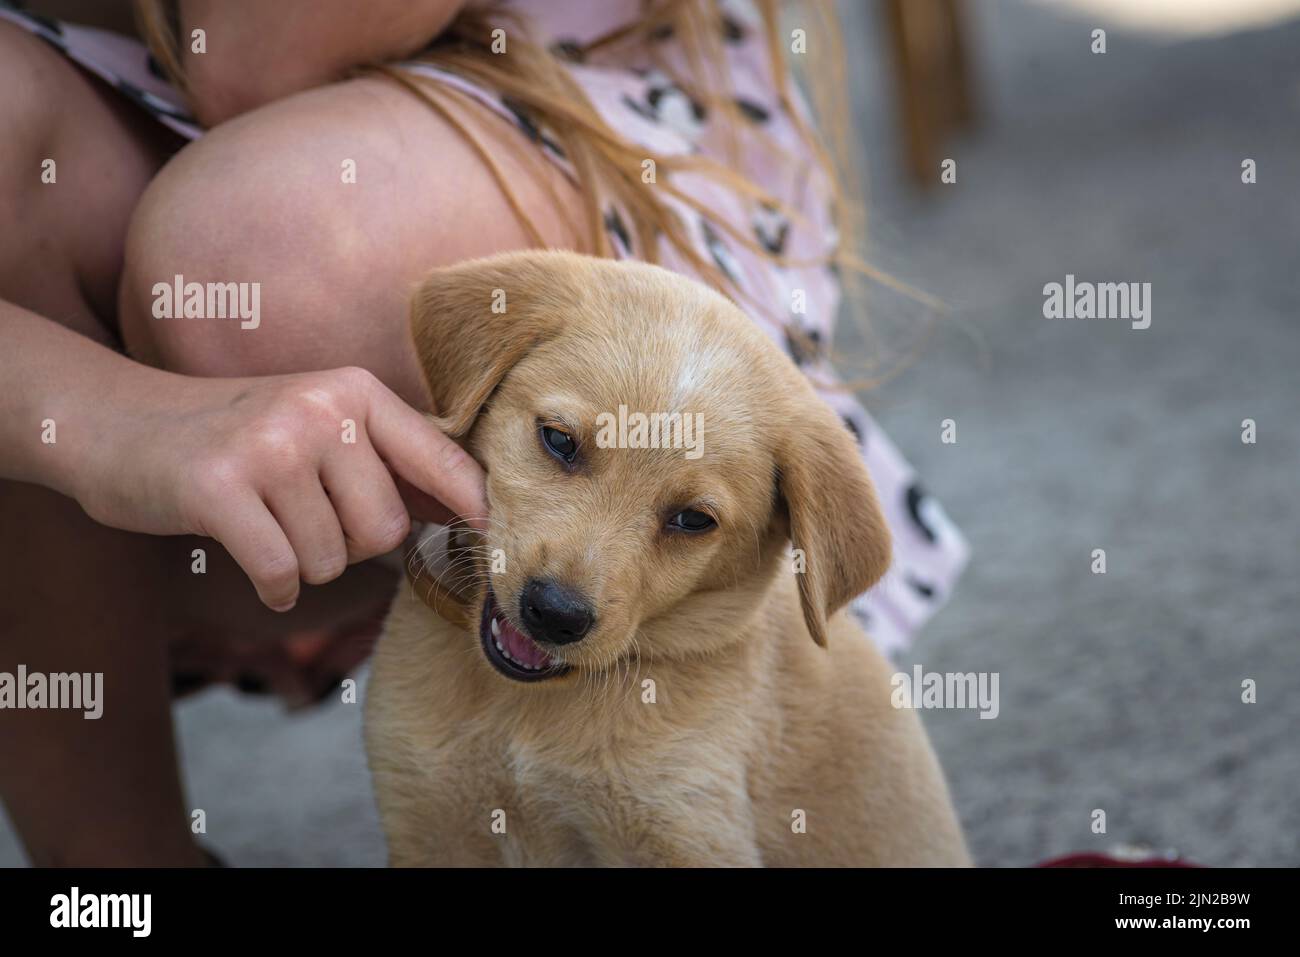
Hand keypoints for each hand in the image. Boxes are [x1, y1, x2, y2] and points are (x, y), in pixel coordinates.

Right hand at [74, 365, 484, 610]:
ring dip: (303, 565)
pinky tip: (253, 564)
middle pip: (386, 528)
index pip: (442, 460)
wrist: (119, 423)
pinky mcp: (219, 488)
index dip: (475, 507)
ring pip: (332, 559)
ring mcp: (269, 446)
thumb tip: (472, 512)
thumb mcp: (319, 429)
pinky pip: (281, 574)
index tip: (495, 541)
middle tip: (304, 522)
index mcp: (355, 393)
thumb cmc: (239, 438)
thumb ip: (391, 465)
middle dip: (352, 547)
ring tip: (267, 526)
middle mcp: (319, 410)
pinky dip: (273, 588)